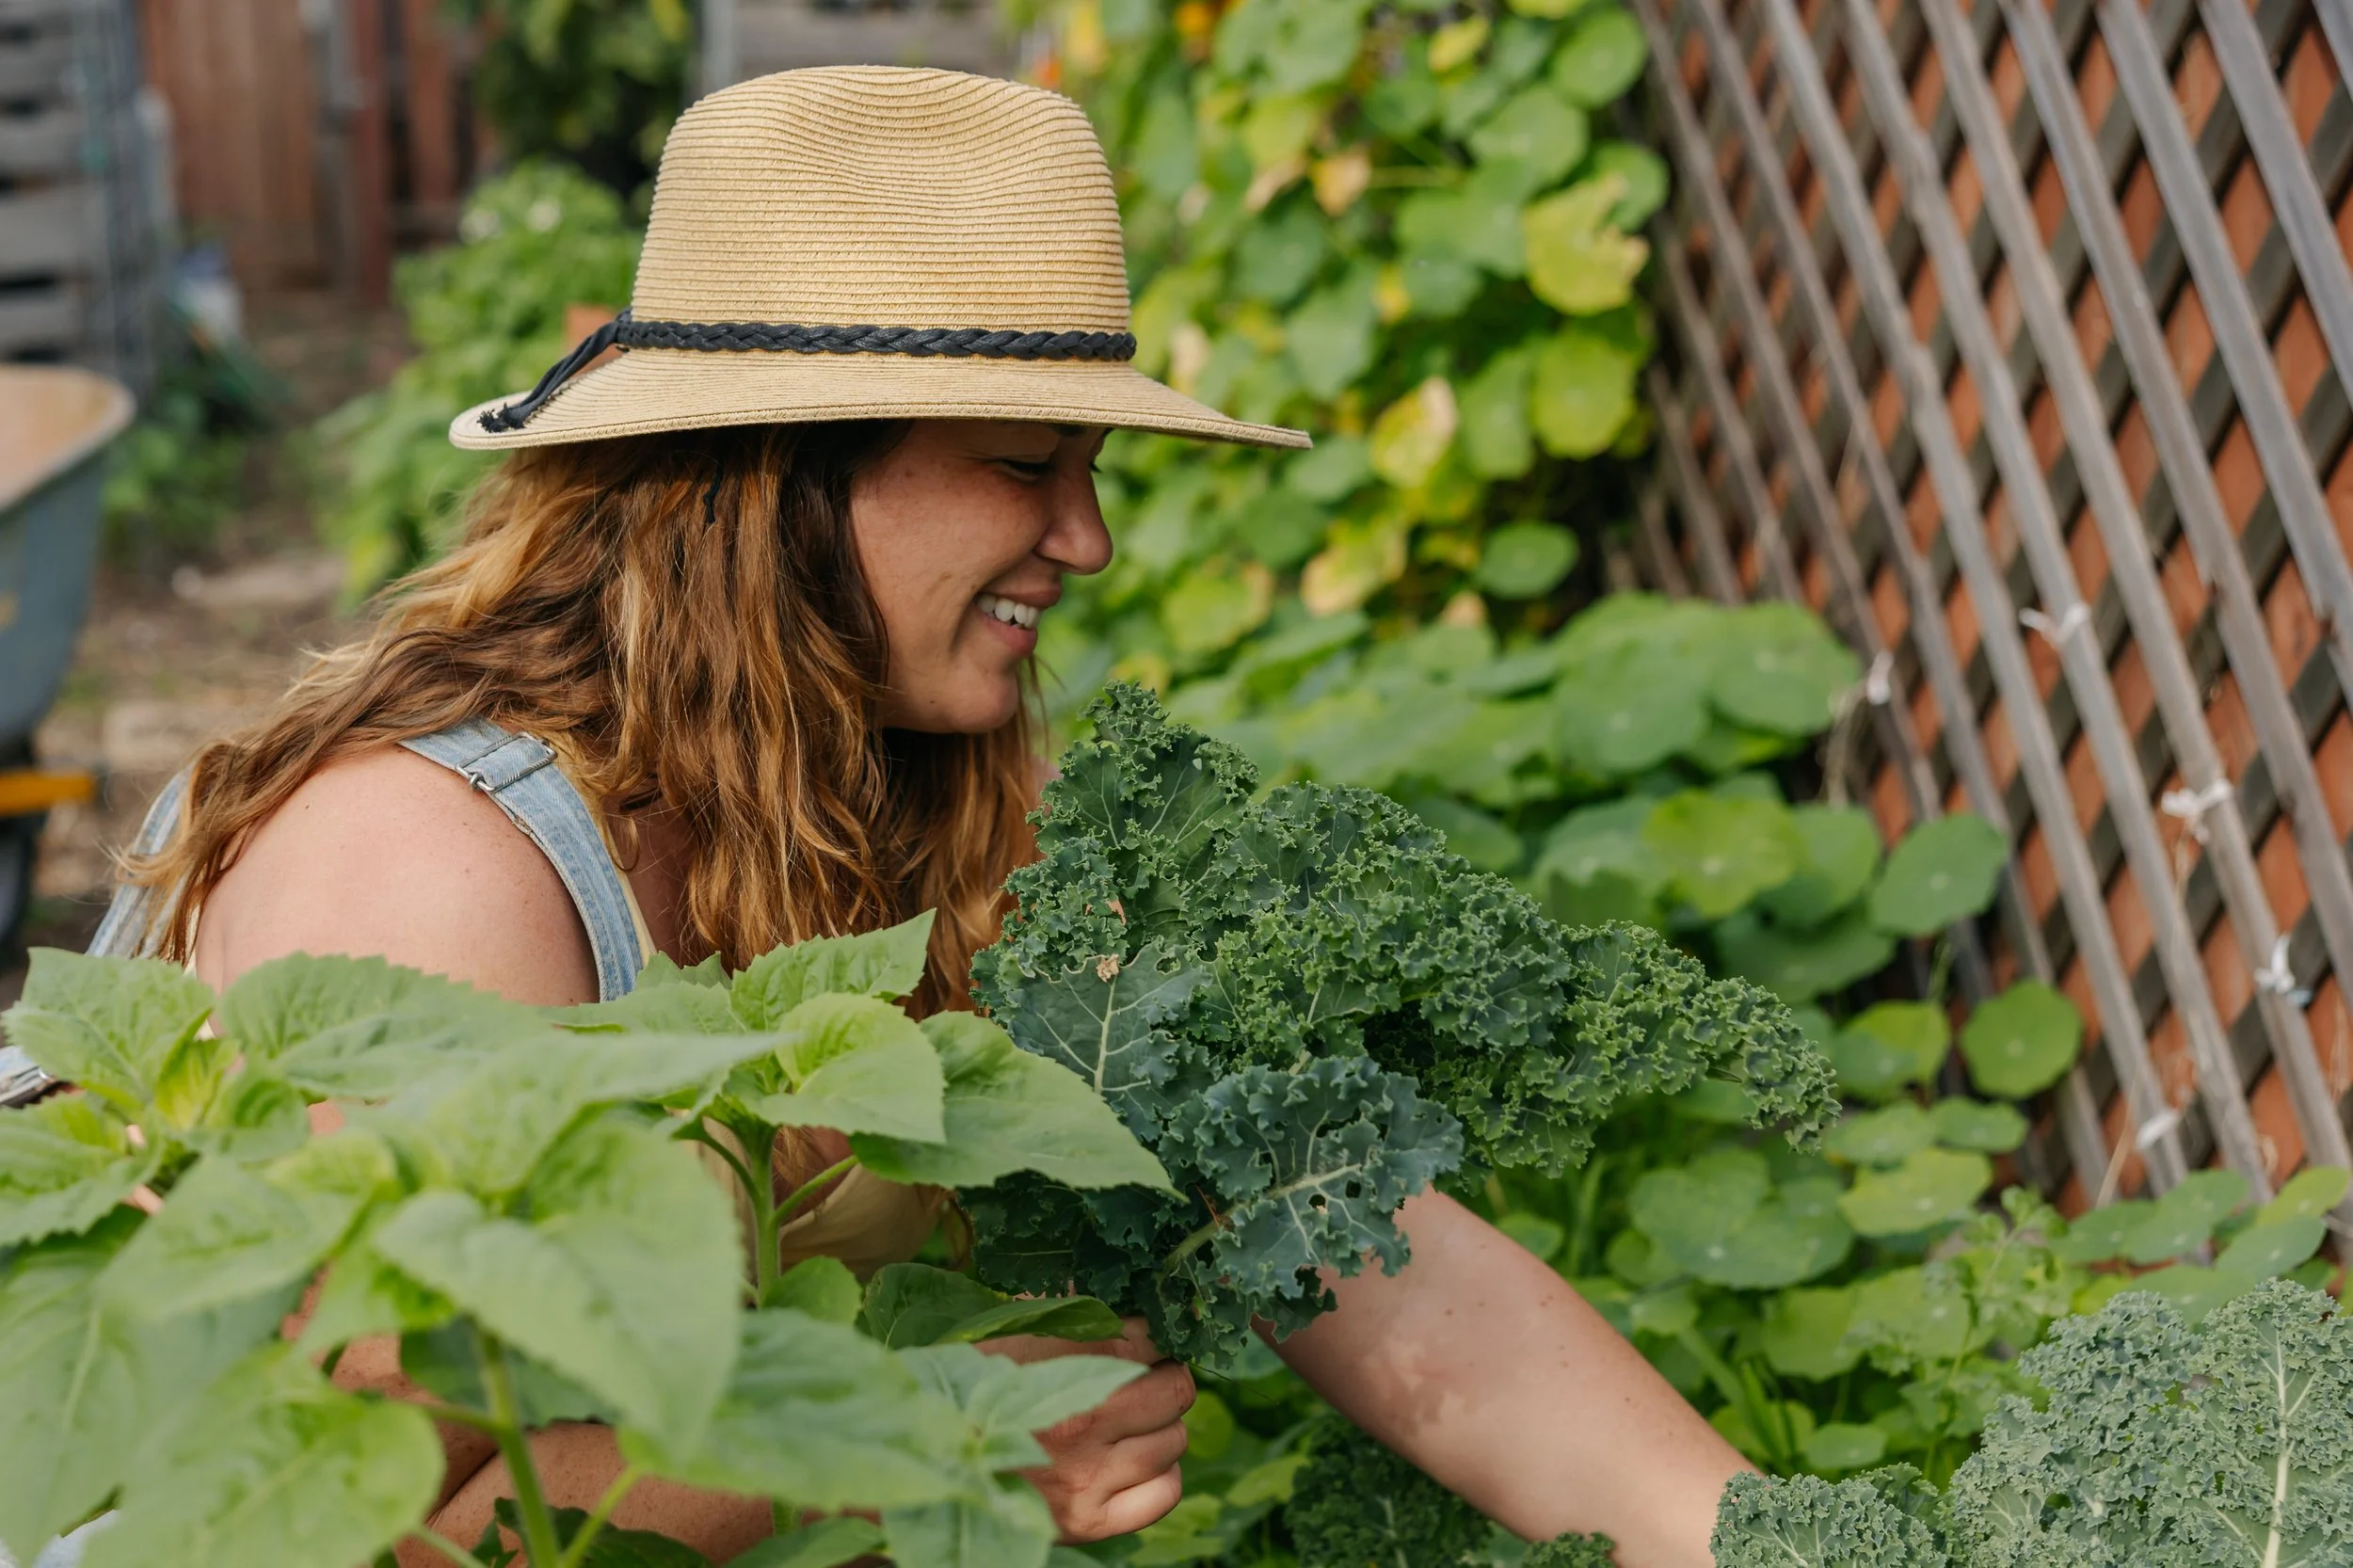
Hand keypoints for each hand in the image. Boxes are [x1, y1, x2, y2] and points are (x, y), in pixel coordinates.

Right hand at [982, 1315, 1193, 1541]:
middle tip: (1145, 1385)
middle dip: (1166, 1382)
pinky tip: (1136, 1467)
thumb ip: (1067, 1311)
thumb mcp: (1013, 1335)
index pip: (1156, 1337)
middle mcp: (1092, 1415)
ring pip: (1174, 1441)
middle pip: (1178, 1390)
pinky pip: (1163, 1493)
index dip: (1155, 1338)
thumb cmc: (969, 1389)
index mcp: (1074, 1359)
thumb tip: (1114, 1294)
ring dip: (1160, 1430)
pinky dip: (1159, 1479)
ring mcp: (1093, 1473)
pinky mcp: (1090, 1520)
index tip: (1146, 1343)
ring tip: (1131, 1428)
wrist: (933, 1463)